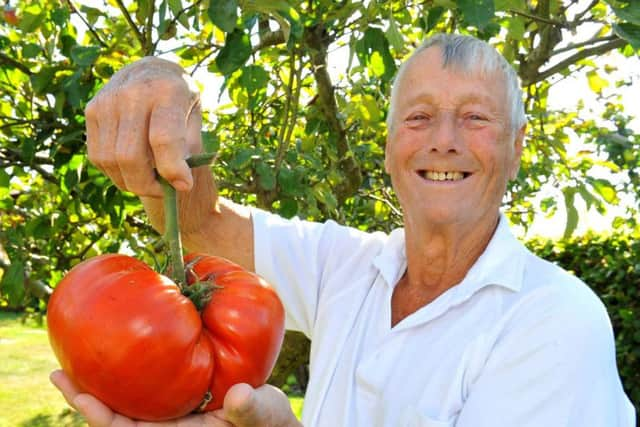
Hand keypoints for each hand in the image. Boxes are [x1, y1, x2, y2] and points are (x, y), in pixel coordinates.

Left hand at [50, 370, 301, 426]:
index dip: (102, 416)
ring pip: (128, 404)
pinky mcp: (180, 400)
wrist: (275, 422)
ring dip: (102, 386)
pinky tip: (122, 355)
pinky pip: (146, 391)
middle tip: (60, 372)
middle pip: (117, 418)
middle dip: (88, 399)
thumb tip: (238, 397)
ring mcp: (172, 415)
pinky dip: (128, 376)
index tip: (80, 395)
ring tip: (77, 364)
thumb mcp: (265, 415)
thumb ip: (251, 409)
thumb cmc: (272, 424)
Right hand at [86, 56, 218, 236]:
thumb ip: (189, 148)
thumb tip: (179, 184)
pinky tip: (133, 170)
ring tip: (150, 182)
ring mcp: (106, 101)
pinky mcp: (91, 111)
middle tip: (163, 191)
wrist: (151, 72)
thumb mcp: (195, 116)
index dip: (173, 169)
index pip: (163, 139)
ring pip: (111, 161)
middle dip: (147, 184)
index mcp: (167, 92)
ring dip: (131, 182)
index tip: (185, 186)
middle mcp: (132, 93)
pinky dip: (115, 173)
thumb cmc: (180, 101)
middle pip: (131, 156)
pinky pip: (98, 156)